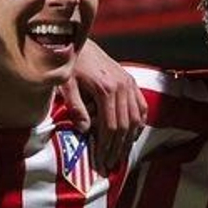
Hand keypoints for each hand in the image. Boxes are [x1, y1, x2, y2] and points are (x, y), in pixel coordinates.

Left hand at [65, 42, 147, 170]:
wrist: (79, 42)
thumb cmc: (70, 64)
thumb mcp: (66, 84)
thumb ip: (75, 107)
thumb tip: (84, 130)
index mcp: (106, 88)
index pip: (110, 126)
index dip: (106, 146)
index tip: (101, 161)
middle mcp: (122, 86)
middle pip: (124, 125)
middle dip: (117, 148)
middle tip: (110, 165)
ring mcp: (129, 83)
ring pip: (135, 118)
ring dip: (129, 140)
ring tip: (120, 156)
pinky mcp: (131, 81)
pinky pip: (141, 106)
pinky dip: (139, 123)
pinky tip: (132, 136)